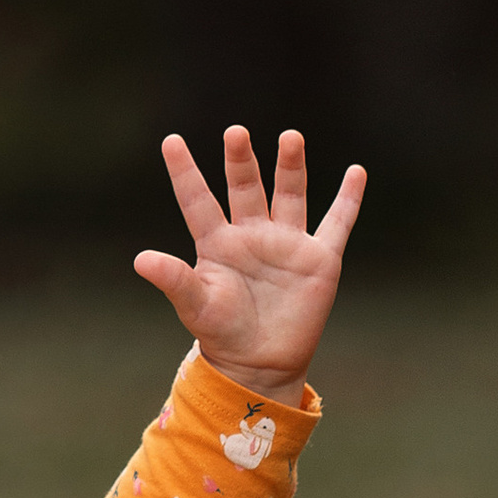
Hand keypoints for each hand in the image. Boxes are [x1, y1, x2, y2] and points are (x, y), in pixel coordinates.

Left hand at [132, 127, 366, 398]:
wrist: (260, 365)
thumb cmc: (222, 334)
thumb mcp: (196, 305)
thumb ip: (174, 279)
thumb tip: (140, 259)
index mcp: (217, 243)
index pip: (197, 200)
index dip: (184, 172)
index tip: (170, 141)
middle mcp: (252, 235)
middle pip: (245, 188)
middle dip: (241, 161)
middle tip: (235, 133)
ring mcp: (287, 243)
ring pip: (289, 195)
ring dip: (290, 167)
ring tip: (290, 137)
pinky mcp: (319, 259)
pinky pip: (337, 223)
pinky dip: (349, 199)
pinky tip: (357, 171)